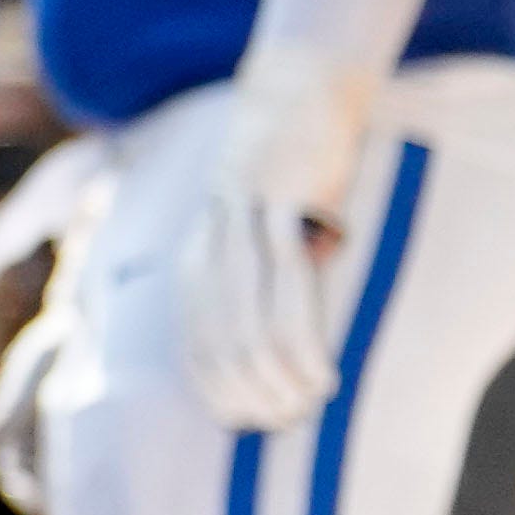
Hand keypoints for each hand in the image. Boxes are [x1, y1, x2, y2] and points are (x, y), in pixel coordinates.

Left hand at [172, 62, 368, 435]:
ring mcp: (238, 226)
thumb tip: (280, 358)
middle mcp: (206, 247)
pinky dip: (300, 338)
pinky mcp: (276, 204)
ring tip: (310, 401)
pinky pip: (286, 284)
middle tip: (292, 419)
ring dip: (276, 376)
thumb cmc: (287, 177)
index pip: (196, 348)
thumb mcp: (262, 237)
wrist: (295, 91)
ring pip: (247, 323)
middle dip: (251, 394)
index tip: (262, 423)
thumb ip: (263, 287)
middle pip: (218, 345)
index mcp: (195, 261)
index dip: (224, 394)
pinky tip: (320, 370)